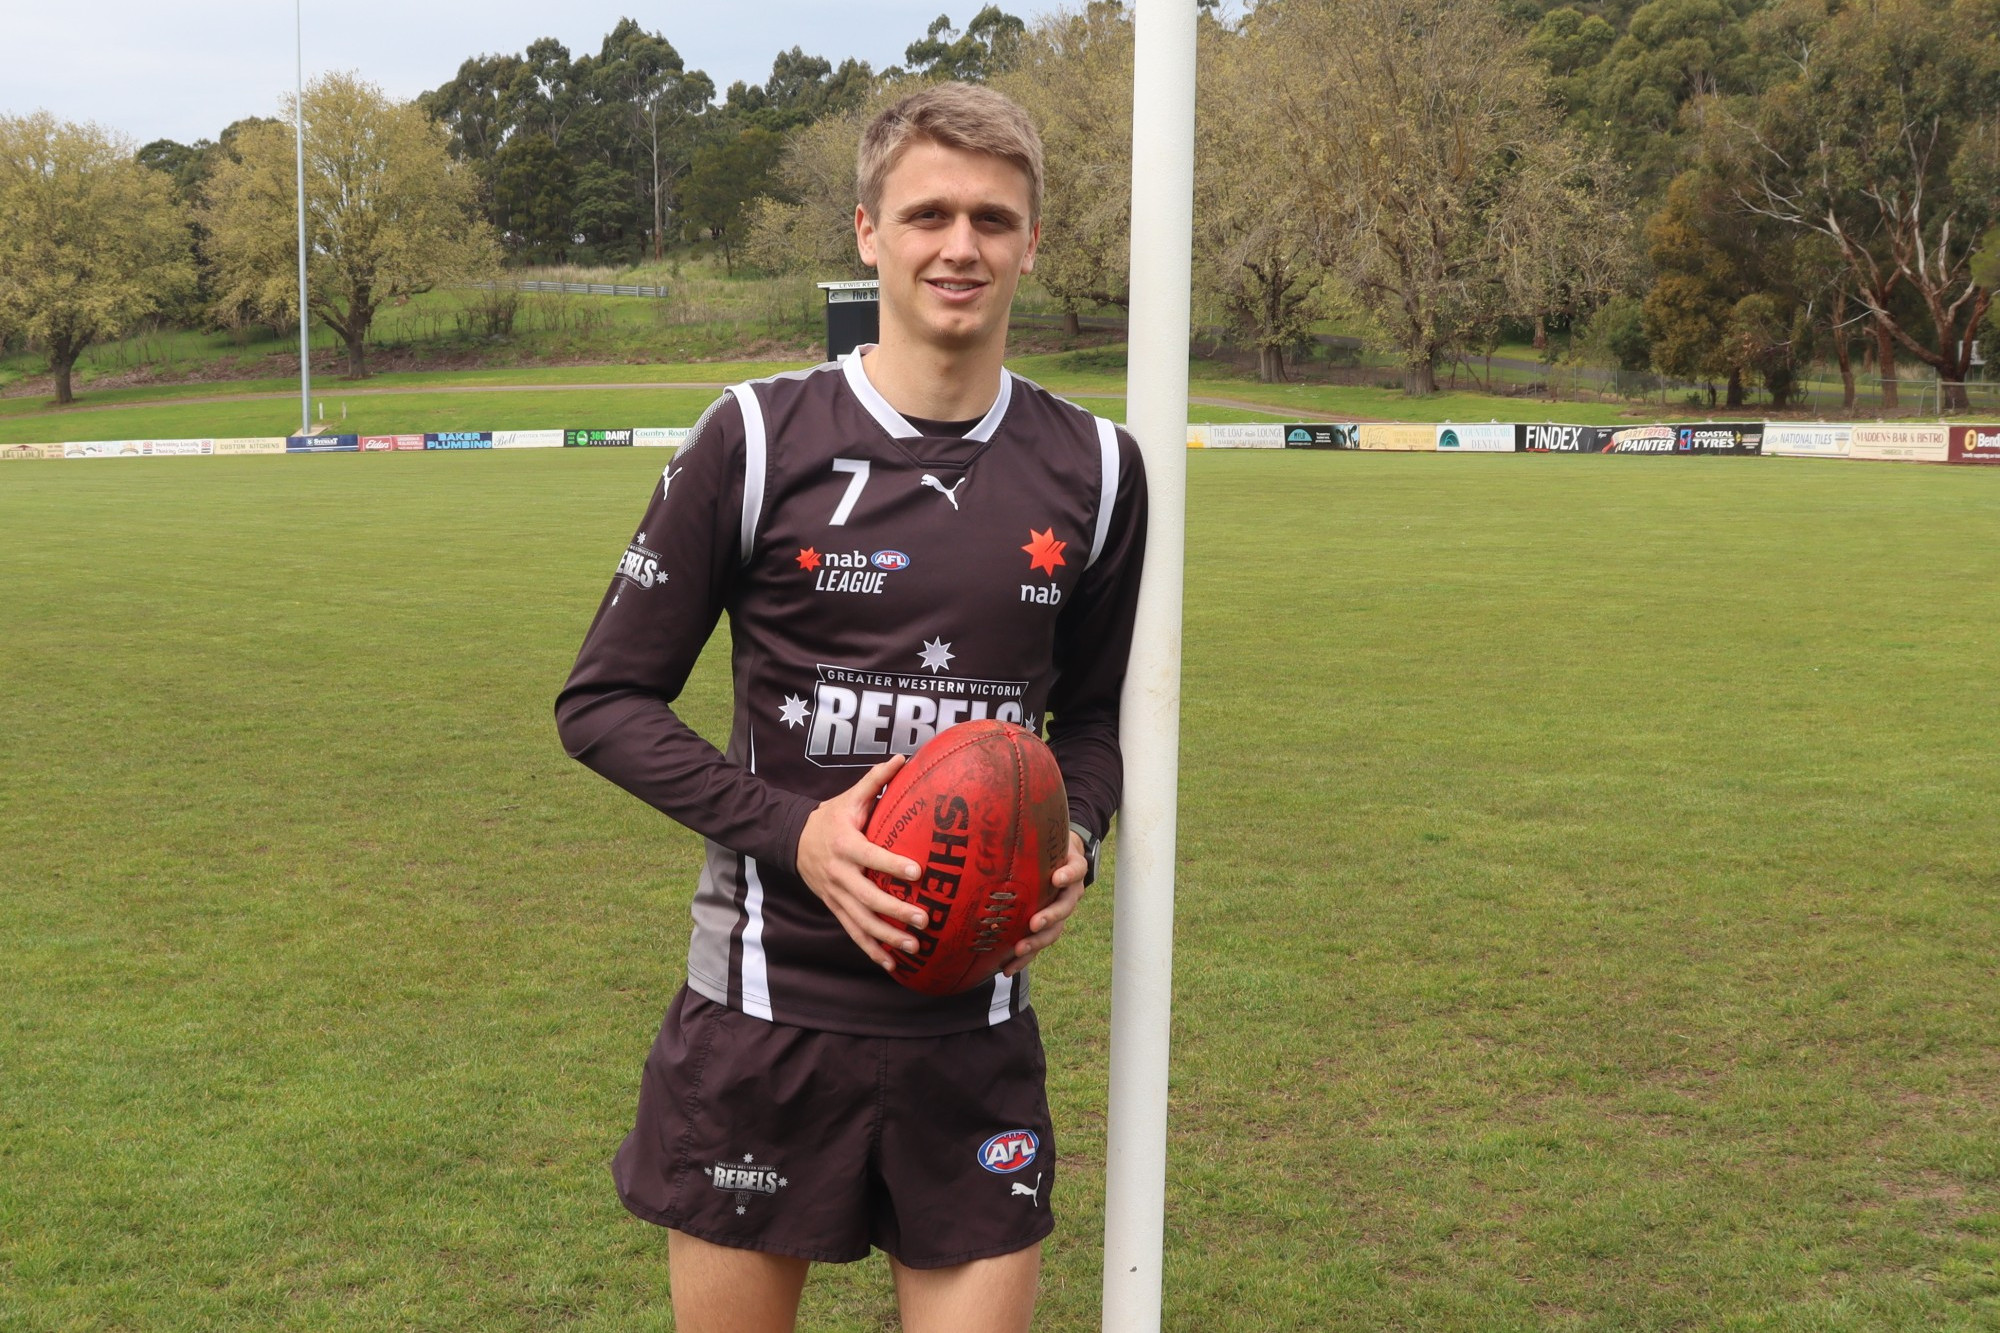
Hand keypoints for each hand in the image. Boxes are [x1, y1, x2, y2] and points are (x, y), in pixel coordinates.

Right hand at [795, 755, 930, 971]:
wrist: (791, 840)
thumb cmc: (829, 817)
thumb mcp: (849, 797)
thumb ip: (875, 781)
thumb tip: (902, 758)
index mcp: (846, 845)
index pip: (872, 857)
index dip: (893, 865)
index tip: (917, 872)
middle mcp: (840, 874)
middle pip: (868, 897)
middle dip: (896, 912)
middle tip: (924, 920)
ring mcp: (836, 895)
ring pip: (862, 921)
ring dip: (888, 937)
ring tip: (914, 947)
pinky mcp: (835, 908)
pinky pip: (853, 932)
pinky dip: (872, 950)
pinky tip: (892, 965)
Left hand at [1004, 830, 1088, 977]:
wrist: (1057, 856)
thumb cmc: (1046, 842)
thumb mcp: (1047, 831)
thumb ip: (1031, 824)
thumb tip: (1002, 805)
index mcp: (1071, 867)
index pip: (1075, 870)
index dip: (1068, 874)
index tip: (1056, 878)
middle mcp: (1069, 891)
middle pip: (1066, 906)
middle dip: (1050, 917)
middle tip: (1034, 923)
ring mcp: (1059, 909)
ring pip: (1055, 930)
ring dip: (1037, 942)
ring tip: (1019, 949)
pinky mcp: (1046, 924)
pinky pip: (1038, 943)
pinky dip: (1024, 957)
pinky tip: (1007, 968)